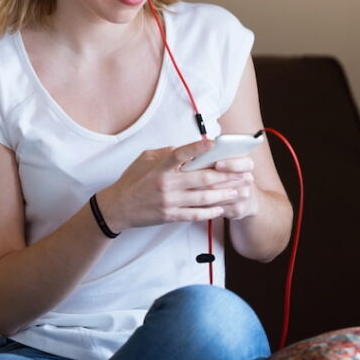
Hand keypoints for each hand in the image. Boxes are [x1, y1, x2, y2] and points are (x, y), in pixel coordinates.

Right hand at [96, 139, 251, 230]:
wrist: (117, 207)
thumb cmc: (132, 180)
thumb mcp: (144, 159)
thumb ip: (166, 153)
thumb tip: (187, 148)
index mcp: (160, 167)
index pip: (181, 154)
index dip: (197, 148)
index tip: (214, 143)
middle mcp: (166, 184)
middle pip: (201, 178)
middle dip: (225, 176)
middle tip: (242, 173)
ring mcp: (169, 201)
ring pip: (202, 198)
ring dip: (223, 194)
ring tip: (239, 191)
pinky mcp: (169, 216)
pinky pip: (194, 214)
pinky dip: (209, 212)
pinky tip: (222, 208)